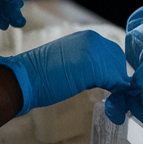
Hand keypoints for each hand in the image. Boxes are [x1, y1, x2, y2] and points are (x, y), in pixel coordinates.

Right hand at [0, 30, 129, 116]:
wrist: (23, 78)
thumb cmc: (41, 74)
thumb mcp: (70, 62)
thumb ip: (88, 64)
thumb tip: (106, 78)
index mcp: (87, 37)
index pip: (112, 52)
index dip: (114, 71)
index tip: (113, 87)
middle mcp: (93, 39)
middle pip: (118, 61)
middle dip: (117, 80)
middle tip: (114, 98)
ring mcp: (94, 52)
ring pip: (118, 72)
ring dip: (119, 90)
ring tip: (114, 107)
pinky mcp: (93, 67)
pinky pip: (116, 81)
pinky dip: (117, 95)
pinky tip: (112, 106)